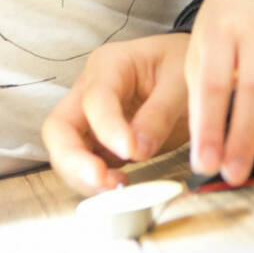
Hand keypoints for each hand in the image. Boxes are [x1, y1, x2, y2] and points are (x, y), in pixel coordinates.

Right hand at [42, 34, 190, 195]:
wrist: (194, 73)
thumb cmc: (181, 65)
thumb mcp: (181, 80)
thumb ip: (159, 114)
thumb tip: (137, 151)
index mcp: (110, 65)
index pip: (95, 99)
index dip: (108, 128)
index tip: (130, 151)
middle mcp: (90, 90)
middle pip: (59, 127)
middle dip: (72, 158)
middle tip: (100, 179)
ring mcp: (90, 118)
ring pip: (65, 152)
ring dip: (83, 176)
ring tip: (118, 187)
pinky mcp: (99, 144)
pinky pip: (85, 166)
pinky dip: (95, 183)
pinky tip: (118, 187)